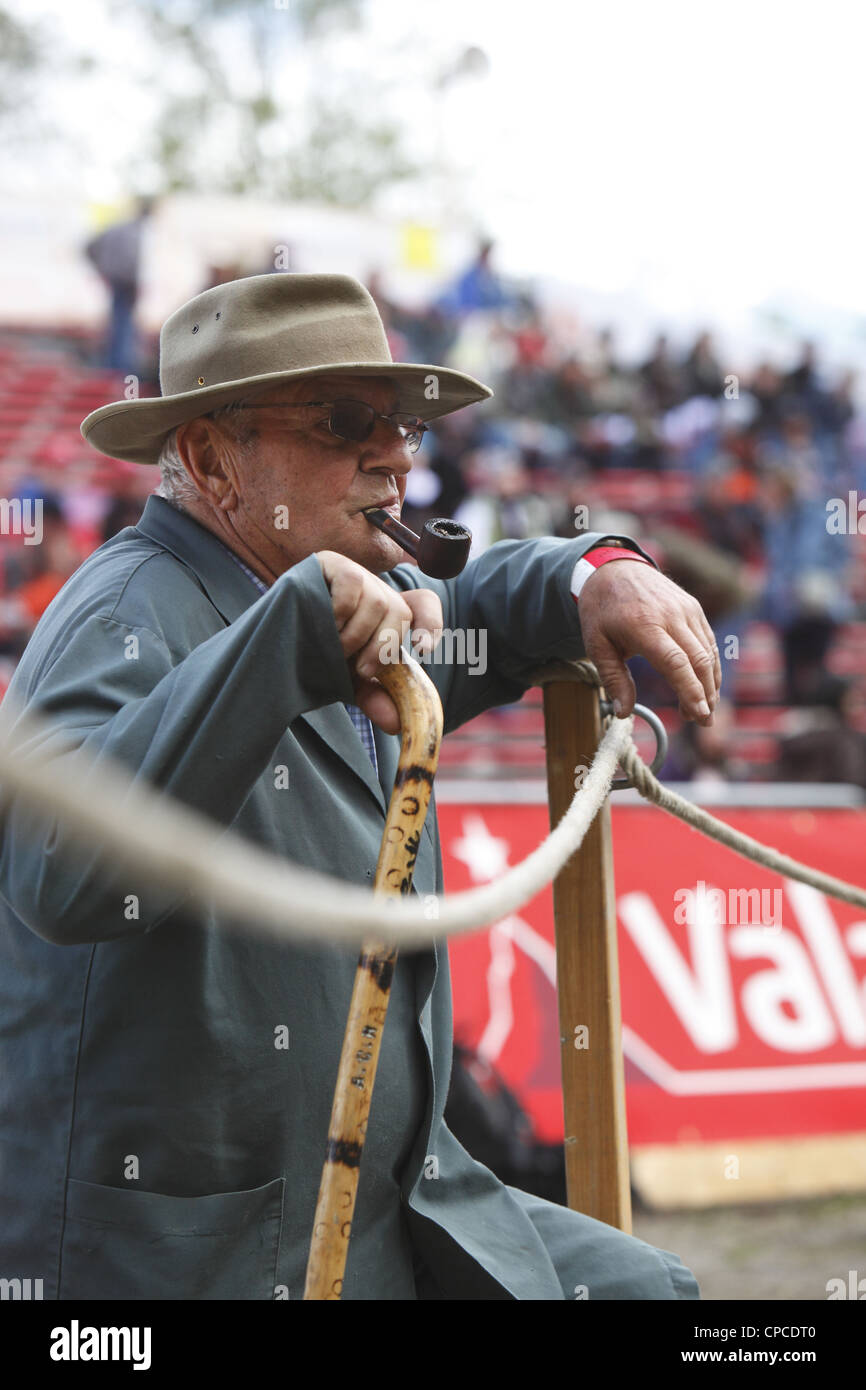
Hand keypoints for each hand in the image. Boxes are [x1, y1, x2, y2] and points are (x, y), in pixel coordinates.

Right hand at [316, 551, 442, 732]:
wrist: (274, 644)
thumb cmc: (318, 657)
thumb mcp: (350, 680)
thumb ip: (376, 698)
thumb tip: (397, 724)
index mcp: (386, 613)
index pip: (423, 604)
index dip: (430, 624)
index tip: (421, 650)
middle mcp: (374, 589)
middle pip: (400, 610)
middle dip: (384, 646)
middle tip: (360, 669)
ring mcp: (354, 573)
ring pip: (378, 600)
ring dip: (357, 634)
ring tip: (334, 647)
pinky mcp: (331, 562)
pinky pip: (353, 583)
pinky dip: (341, 611)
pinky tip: (323, 621)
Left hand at [576, 559, 720, 723]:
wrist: (613, 568)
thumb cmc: (602, 610)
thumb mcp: (597, 644)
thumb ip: (613, 679)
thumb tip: (623, 713)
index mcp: (644, 624)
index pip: (675, 662)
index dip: (690, 690)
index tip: (698, 714)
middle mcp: (671, 615)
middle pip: (699, 660)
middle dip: (705, 695)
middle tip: (703, 721)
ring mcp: (686, 609)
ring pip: (709, 652)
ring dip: (710, 684)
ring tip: (703, 710)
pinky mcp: (693, 608)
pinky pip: (708, 641)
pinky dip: (710, 666)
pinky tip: (705, 686)